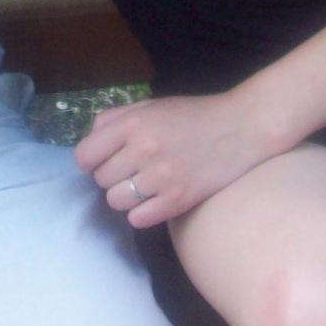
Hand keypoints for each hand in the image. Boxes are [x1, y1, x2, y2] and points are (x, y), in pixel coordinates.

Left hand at [74, 91, 278, 228]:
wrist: (241, 128)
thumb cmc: (194, 115)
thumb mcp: (150, 106)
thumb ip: (114, 119)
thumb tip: (89, 141)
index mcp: (132, 124)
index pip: (85, 156)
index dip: (91, 160)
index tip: (103, 161)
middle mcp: (142, 150)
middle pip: (101, 179)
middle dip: (112, 175)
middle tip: (132, 169)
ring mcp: (160, 177)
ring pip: (116, 202)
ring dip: (126, 196)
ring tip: (145, 184)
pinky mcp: (178, 201)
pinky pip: (137, 220)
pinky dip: (142, 213)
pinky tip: (156, 199)